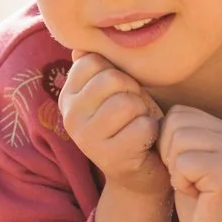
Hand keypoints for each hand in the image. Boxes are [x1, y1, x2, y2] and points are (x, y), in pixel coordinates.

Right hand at [58, 53, 166, 197]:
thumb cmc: (129, 124)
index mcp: (68, 96)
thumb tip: (80, 48)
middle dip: (134, 92)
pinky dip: (153, 132)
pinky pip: (142, 126)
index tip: (120, 92)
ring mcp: (87, 139)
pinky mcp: (110, 157)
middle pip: (112, 80)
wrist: (140, 174)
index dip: (118, 72)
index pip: (93, 61)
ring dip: (143, 112)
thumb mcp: (112, 93)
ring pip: (128, 103)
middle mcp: (70, 117)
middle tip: (134, 112)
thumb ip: (96, 69)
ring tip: (139, 125)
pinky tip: (145, 142)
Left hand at [158, 106, 221, 221]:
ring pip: (176, 141)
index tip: (186, 170)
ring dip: (176, 170)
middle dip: (169, 155)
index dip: (167, 143)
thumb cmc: (203, 207)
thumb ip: (178, 138)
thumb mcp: (188, 164)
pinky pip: (182, 164)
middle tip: (190, 180)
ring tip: (196, 188)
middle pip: (174, 123)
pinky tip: (199, 197)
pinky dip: (182, 184)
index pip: (177, 113)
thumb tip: (147, 118)